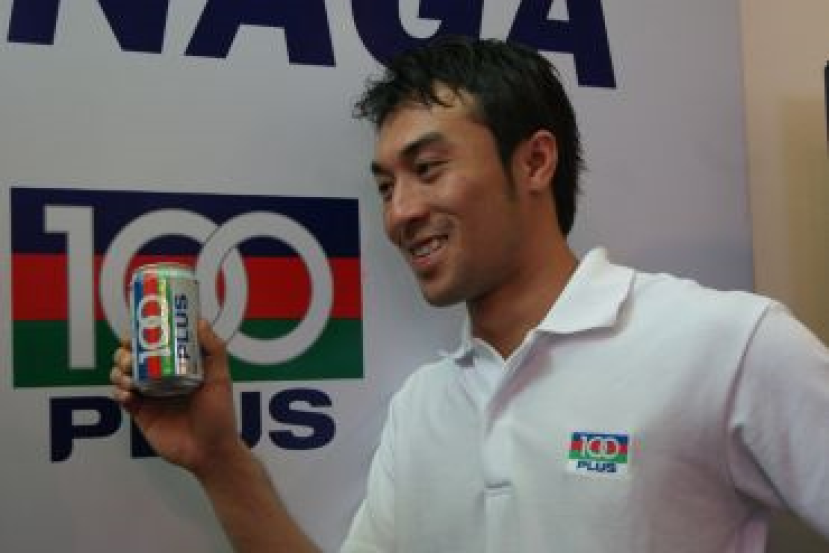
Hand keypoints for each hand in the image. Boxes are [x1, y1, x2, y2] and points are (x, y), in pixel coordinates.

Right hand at [110, 319, 244, 474]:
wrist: (210, 452)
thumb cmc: (220, 416)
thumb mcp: (220, 379)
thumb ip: (214, 350)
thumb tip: (199, 321)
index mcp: (179, 367)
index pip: (156, 344)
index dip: (143, 335)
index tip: (138, 328)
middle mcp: (161, 379)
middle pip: (133, 358)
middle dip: (125, 352)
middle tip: (128, 355)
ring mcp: (150, 396)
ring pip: (122, 376)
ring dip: (119, 372)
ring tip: (128, 377)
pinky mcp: (141, 415)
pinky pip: (122, 399)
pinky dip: (119, 393)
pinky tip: (128, 394)